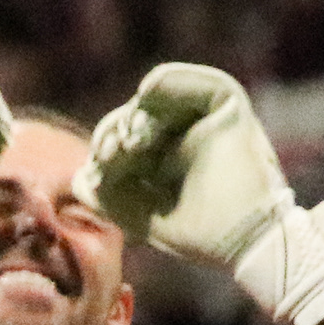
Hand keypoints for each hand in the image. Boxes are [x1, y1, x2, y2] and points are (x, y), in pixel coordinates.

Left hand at [78, 61, 323, 324]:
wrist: (245, 243)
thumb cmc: (201, 236)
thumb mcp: (141, 216)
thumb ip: (109, 197)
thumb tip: (78, 179)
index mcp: (170, 159)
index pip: (127, 140)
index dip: (107, 149)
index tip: (97, 169)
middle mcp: (188, 135)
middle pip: (138, 116)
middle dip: (116, 131)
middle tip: (109, 154)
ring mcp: (209, 120)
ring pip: (160, 99)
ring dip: (136, 114)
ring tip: (129, 141)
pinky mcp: (230, 108)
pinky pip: (199, 81)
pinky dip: (169, 81)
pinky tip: (145, 93)